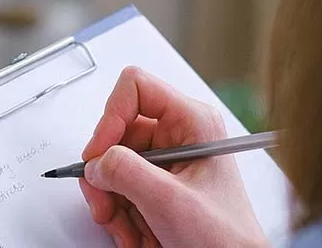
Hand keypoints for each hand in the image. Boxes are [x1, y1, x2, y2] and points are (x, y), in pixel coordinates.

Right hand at [79, 66, 266, 247]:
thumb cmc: (225, 237)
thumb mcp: (170, 201)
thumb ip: (126, 172)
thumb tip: (96, 161)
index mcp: (192, 121)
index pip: (135, 88)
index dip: (110, 117)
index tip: (100, 154)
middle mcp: (178, 134)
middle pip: (116, 133)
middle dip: (107, 175)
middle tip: (106, 204)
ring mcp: (165, 160)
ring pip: (112, 164)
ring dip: (111, 201)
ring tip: (127, 229)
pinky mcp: (156, 183)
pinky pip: (118, 187)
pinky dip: (118, 213)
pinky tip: (136, 233)